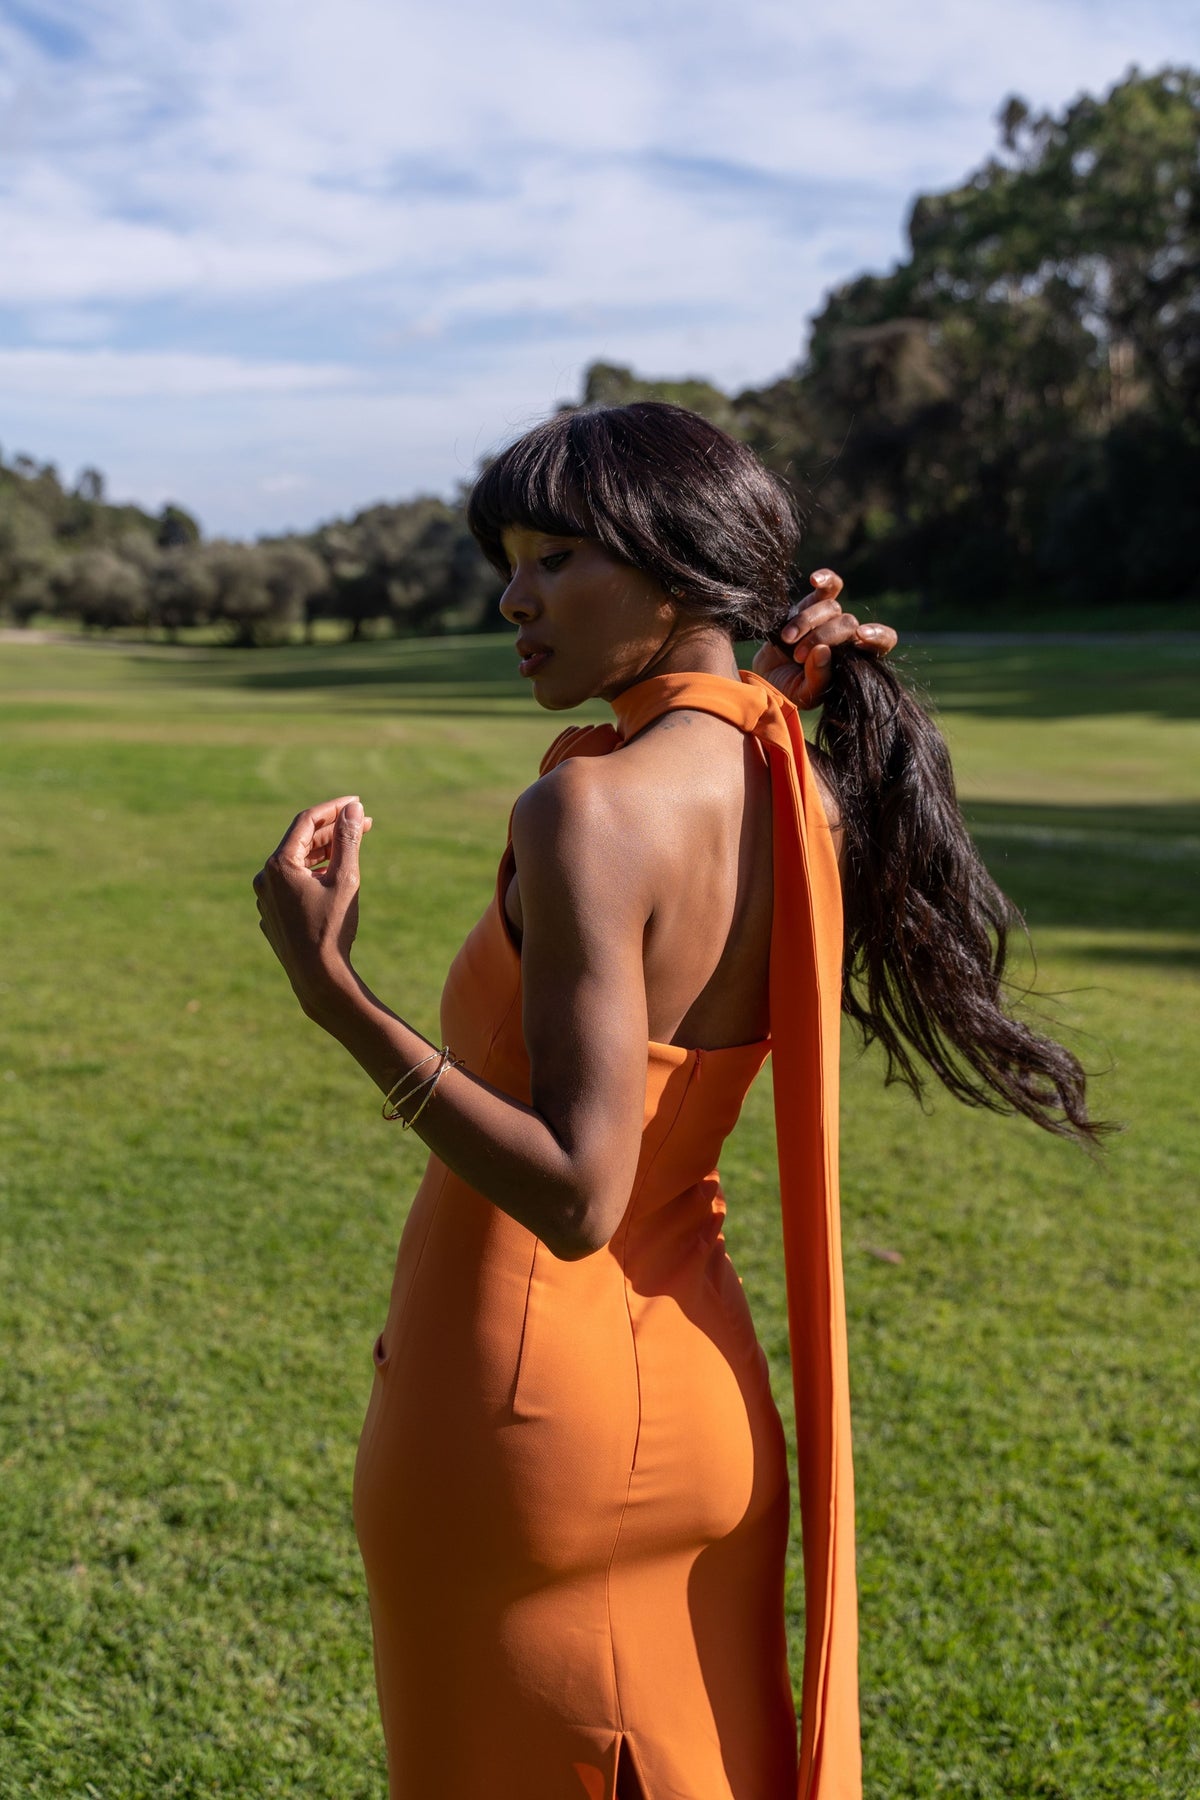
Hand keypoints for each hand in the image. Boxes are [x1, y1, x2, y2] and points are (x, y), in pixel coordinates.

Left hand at [252, 795, 372, 1016]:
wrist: (317, 977)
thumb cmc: (332, 928)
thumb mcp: (345, 879)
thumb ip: (349, 840)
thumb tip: (354, 809)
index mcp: (279, 865)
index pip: (307, 821)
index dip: (334, 808)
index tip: (358, 803)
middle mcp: (265, 878)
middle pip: (301, 842)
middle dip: (333, 831)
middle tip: (364, 824)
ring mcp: (266, 898)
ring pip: (296, 865)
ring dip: (324, 853)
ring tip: (351, 847)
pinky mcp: (272, 915)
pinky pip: (292, 885)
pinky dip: (312, 875)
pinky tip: (332, 877)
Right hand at [751, 570, 897, 709]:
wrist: (764, 675)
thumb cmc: (789, 689)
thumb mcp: (804, 695)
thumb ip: (818, 679)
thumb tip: (823, 651)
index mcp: (857, 659)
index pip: (884, 641)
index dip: (877, 635)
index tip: (860, 636)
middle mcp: (848, 637)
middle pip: (848, 623)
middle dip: (822, 637)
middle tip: (798, 656)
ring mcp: (831, 619)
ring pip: (831, 608)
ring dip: (806, 623)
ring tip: (787, 640)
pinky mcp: (812, 604)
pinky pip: (828, 587)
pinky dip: (825, 579)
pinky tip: (815, 579)